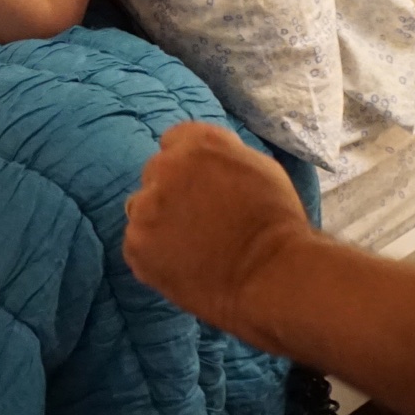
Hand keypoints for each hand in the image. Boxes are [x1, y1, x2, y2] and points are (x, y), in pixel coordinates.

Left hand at [124, 121, 312, 338]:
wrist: (271, 274)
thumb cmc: (277, 223)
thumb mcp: (260, 167)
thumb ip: (223, 154)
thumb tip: (205, 159)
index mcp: (199, 143)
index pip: (174, 140)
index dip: (188, 167)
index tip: (200, 186)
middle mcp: (166, 166)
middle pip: (156, 174)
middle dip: (172, 193)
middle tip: (199, 221)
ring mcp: (146, 206)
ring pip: (142, 208)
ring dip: (158, 222)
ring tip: (191, 247)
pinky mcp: (136, 243)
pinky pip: (137, 243)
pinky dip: (154, 254)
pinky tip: (182, 265)